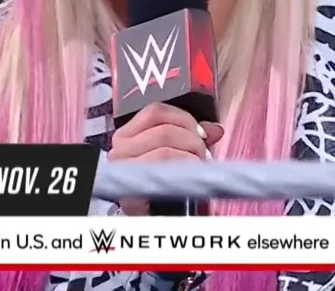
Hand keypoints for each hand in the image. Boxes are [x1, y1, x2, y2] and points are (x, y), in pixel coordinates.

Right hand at [108, 103, 223, 215]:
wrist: (148, 223)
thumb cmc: (160, 191)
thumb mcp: (173, 158)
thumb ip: (191, 139)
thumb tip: (215, 129)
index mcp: (127, 136)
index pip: (155, 111)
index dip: (184, 118)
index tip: (201, 133)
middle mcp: (119, 149)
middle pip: (164, 128)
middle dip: (192, 139)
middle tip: (203, 155)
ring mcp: (123, 168)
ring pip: (165, 143)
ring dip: (191, 153)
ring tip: (198, 166)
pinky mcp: (130, 185)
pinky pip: (163, 161)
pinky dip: (185, 164)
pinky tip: (191, 174)